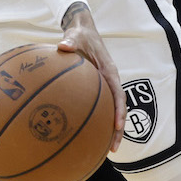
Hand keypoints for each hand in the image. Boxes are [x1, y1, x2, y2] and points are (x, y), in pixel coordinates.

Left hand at [58, 3, 125, 150]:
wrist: (83, 30)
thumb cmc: (80, 34)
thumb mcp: (75, 35)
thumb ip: (70, 41)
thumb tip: (62, 47)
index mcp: (109, 71)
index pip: (118, 94)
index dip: (119, 111)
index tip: (117, 126)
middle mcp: (110, 81)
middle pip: (119, 110)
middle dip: (118, 131)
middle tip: (113, 149)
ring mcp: (105, 86)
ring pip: (111, 111)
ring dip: (110, 131)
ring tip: (104, 151)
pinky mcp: (97, 89)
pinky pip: (100, 107)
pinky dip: (97, 121)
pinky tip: (86, 135)